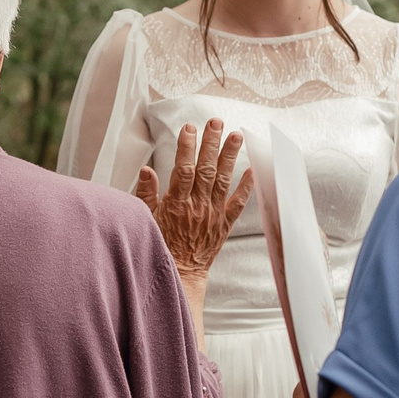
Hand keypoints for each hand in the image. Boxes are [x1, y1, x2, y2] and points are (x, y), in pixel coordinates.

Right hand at [134, 120, 253, 301]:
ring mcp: (213, 215)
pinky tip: (252, 169)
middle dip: (211, 143)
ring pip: (223, 181)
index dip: (187, 148)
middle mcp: (197, 207)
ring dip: (230, 157)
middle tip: (216, 122)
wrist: (179, 275)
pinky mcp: (224, 224)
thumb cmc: (160, 246)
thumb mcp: (146, 220)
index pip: (183, 169)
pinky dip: (246, 187)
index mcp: (176, 204)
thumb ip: (146, 194)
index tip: (189, 129)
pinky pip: (238, 203)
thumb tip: (147, 170)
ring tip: (237, 135)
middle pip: (206, 169)